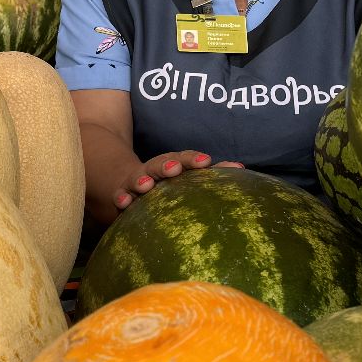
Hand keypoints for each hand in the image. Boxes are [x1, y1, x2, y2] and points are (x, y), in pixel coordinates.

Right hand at [112, 151, 244, 210]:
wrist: (130, 183)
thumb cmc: (168, 184)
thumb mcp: (186, 178)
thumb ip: (211, 175)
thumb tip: (240, 169)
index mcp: (173, 165)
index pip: (184, 159)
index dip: (193, 160)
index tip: (206, 162)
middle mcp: (155, 170)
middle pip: (161, 164)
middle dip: (167, 165)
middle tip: (175, 169)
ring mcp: (137, 182)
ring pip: (139, 178)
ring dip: (142, 179)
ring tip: (146, 184)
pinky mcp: (122, 195)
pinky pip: (121, 196)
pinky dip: (122, 197)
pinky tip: (124, 202)